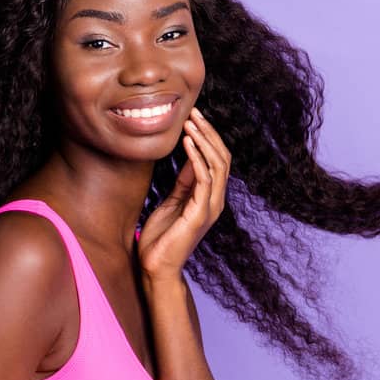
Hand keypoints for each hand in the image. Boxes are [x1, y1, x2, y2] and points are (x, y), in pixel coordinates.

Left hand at [138, 106, 230, 282]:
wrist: (156, 268)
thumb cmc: (161, 237)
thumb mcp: (172, 201)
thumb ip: (183, 181)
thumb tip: (190, 155)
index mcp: (209, 197)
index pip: (218, 159)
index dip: (208, 136)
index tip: (193, 116)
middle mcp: (215, 200)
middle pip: (222, 158)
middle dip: (208, 132)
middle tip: (194, 112)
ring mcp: (210, 208)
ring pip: (217, 166)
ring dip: (203, 140)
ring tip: (190, 122)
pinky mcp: (200, 215)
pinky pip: (204, 181)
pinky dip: (197, 159)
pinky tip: (187, 143)